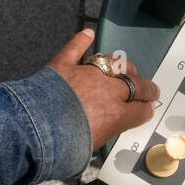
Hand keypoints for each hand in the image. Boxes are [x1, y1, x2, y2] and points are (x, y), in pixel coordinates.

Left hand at [45, 29, 159, 150]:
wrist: (34, 130)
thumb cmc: (61, 146)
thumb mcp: (90, 149)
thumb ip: (100, 136)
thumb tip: (99, 135)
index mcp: (116, 115)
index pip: (141, 110)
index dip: (146, 110)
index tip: (147, 109)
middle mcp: (107, 91)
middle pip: (135, 84)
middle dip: (146, 88)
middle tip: (150, 90)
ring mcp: (87, 75)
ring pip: (114, 63)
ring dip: (124, 66)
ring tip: (128, 69)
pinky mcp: (64, 65)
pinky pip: (75, 48)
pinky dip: (81, 40)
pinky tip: (87, 34)